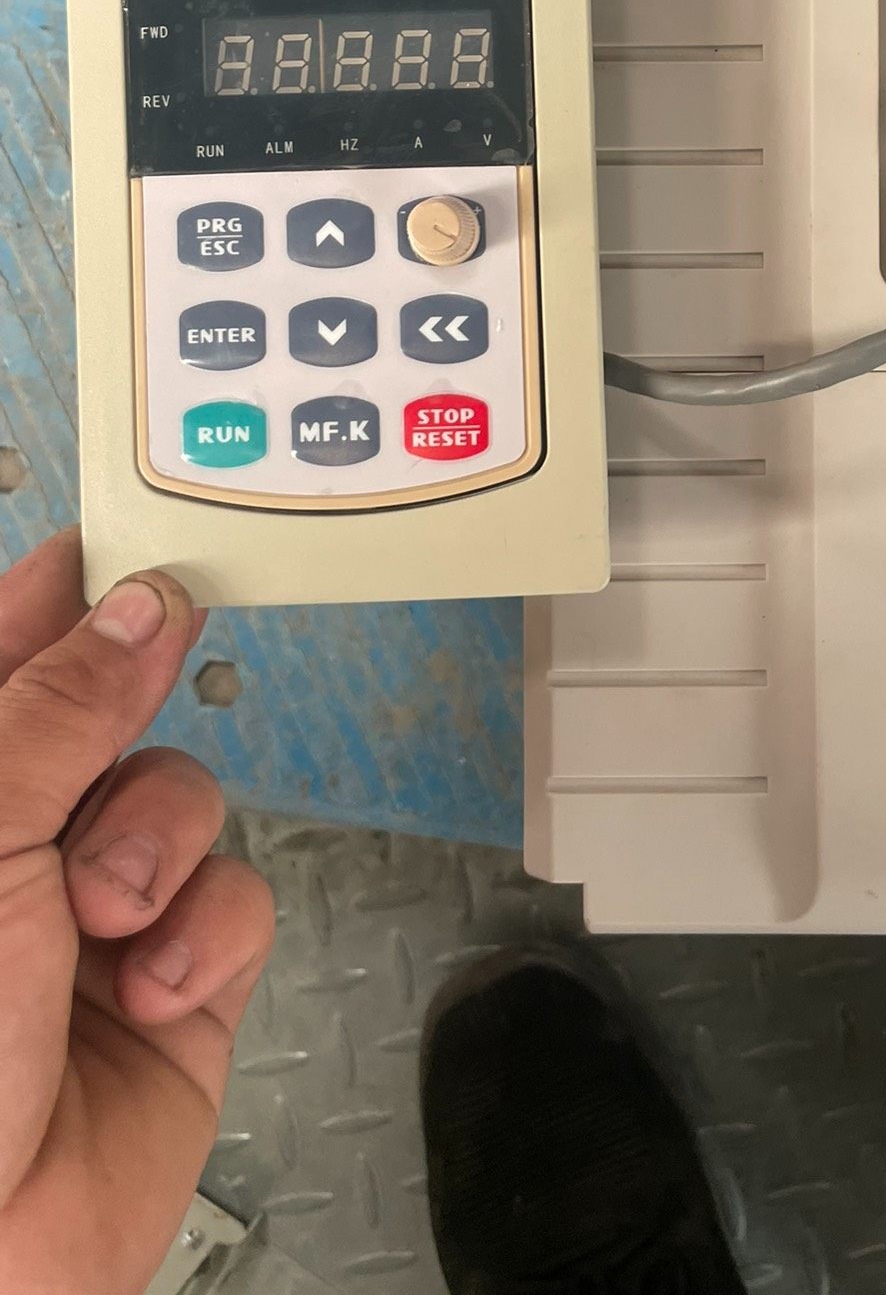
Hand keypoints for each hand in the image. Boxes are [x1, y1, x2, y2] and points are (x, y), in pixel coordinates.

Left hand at [0, 529, 274, 1294]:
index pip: (1, 664)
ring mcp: (93, 918)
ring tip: (107, 912)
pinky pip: (237, 895)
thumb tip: (129, 606)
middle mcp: (9, 853)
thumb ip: (55, 710)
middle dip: (122, 719)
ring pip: (184, 795)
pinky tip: (151, 979)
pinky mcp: (176, 982)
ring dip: (160, 843)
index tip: (115, 526)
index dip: (50, 595)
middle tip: (159, 653)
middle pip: (106, 716)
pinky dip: (206, 930)